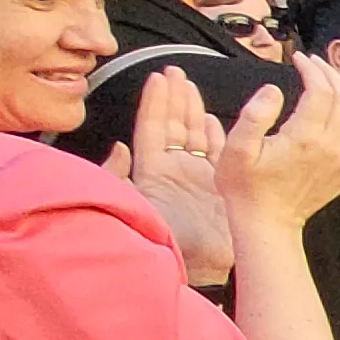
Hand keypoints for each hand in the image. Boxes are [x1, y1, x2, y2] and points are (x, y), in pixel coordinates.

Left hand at [105, 69, 234, 284]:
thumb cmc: (162, 240)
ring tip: (191, 85)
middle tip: (176, 71)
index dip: (155, 104)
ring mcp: (198, 179)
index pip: (152, 129)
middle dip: (174, 98)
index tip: (158, 79)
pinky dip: (217, 136)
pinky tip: (214, 119)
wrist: (197, 268)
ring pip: (196, 136)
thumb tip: (118, 147)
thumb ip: (117, 176)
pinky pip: (220, 154)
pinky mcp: (221, 187)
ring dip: (194, 110)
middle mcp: (175, 173)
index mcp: (152, 173)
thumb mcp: (128, 206)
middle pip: (174, 127)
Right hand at [216, 56, 339, 233]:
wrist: (268, 224)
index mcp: (304, 136)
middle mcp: (330, 146)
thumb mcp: (236, 149)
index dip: (311, 68)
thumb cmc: (245, 187)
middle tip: (314, 62)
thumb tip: (274, 89)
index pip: (320, 90)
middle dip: (329, 74)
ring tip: (328, 82)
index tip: (298, 58)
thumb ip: (254, 115)